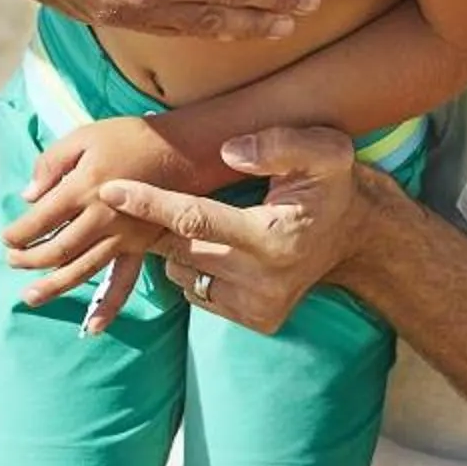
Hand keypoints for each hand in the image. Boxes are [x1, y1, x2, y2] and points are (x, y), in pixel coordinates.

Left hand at [6, 115, 229, 326]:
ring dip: (54, 285)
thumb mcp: (83, 136)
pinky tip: (93, 327)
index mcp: (84, 188)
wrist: (181, 150)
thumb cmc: (128, 138)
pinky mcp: (141, 247)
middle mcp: (102, 217)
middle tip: (13, 261)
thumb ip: (51, 163)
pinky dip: (108, 306)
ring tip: (30, 296)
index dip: (19, 233)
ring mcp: (123, 236)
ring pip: (82, 269)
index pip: (40, 219)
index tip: (7, 239)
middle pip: (57, 248)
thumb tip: (28, 196)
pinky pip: (124, 282)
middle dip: (29, 259)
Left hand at [94, 126, 388, 335]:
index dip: (149, 203)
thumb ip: (279, 144)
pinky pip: (198, 293)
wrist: (356, 236)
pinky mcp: (257, 321)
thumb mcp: (323, 150)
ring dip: (179, 246)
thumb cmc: (331, 185)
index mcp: (275, 239)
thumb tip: (229, 152)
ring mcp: (260, 307)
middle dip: (160, 221)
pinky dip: (196, 268)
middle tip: (151, 196)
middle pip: (181, 247)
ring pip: (184, 273)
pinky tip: (220, 248)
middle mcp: (265, 281)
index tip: (110, 189)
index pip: (194, 219)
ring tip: (203, 223)